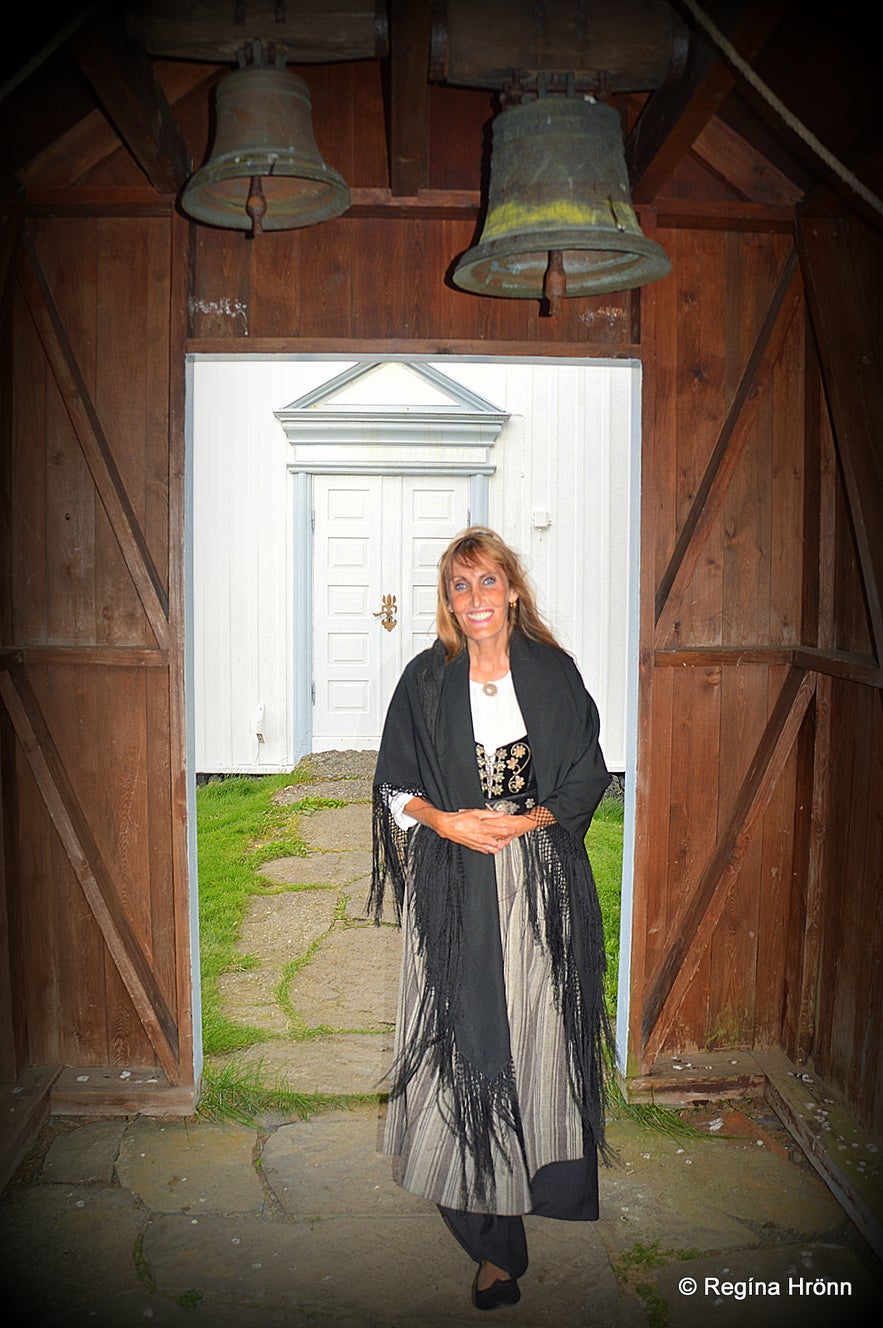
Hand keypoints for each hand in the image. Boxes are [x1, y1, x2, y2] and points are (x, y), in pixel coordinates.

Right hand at [402, 798, 516, 853]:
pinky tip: (491, 844)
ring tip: (502, 841)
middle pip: (499, 842)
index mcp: (483, 828)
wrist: (447, 827)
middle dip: (505, 840)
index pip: (501, 831)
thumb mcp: (475, 812)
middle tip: (509, 836)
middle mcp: (482, 838)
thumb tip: (500, 813)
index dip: (510, 831)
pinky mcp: (474, 847)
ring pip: (493, 849)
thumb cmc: (459, 819)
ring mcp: (478, 844)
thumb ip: (489, 814)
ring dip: (499, 846)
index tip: (515, 830)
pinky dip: (490, 848)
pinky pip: (485, 851)